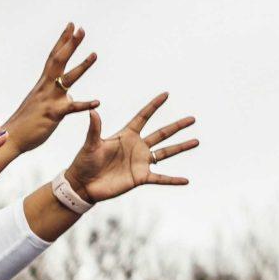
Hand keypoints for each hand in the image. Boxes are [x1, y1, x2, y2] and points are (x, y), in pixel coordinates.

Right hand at [5, 24, 101, 154]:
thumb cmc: (28, 121)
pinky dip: (85, 104)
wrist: (11, 138)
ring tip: (95, 54)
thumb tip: (70, 94)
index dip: (63, 41)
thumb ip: (56, 95)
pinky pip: (71, 108)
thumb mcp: (43, 103)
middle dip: (70, 44)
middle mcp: (46, 87)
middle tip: (81, 28)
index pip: (54, 57)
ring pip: (67, 80)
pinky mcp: (54, 114)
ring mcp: (50, 99)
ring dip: (82, 66)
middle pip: (59, 61)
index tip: (71, 26)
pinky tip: (98, 101)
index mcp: (44, 83)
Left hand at [63, 94, 198, 203]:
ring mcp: (140, 162)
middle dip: (177, 126)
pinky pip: (160, 178)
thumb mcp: (90, 144)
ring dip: (181, 147)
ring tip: (196, 141)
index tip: (166, 94)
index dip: (154, 106)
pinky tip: (186, 180)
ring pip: (166, 153)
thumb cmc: (84, 162)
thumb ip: (95, 128)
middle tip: (192, 119)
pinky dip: (173, 179)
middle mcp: (137, 147)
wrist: (82, 185)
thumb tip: (93, 111)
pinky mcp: (140, 177)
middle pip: (162, 133)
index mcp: (127, 135)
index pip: (143, 117)